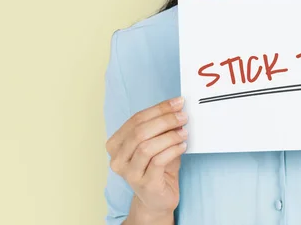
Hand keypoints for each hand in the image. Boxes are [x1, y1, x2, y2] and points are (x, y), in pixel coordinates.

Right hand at [106, 96, 188, 215]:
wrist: (158, 198)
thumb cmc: (157, 166)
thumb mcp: (156, 141)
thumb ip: (161, 126)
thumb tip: (177, 107)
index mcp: (116, 144)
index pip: (136, 119)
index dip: (159, 109)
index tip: (178, 102)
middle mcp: (118, 159)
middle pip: (140, 132)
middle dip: (165, 120)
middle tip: (183, 116)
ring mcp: (129, 173)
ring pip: (146, 147)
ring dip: (169, 136)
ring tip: (184, 132)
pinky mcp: (144, 184)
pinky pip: (158, 161)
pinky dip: (172, 150)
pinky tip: (182, 146)